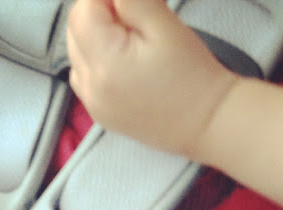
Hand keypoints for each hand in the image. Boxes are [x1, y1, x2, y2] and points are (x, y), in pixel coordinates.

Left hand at [66, 0, 234, 158]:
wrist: (207, 124)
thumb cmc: (192, 75)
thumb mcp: (163, 25)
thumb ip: (131, 0)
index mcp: (105, 64)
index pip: (82, 10)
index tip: (135, 5)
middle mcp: (91, 88)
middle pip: (75, 31)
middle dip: (99, 15)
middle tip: (137, 21)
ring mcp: (94, 105)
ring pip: (77, 54)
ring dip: (96, 37)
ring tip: (132, 43)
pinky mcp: (101, 115)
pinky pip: (84, 78)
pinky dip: (96, 62)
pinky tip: (124, 63)